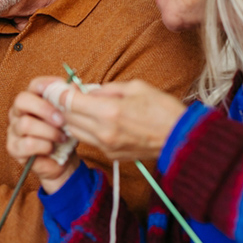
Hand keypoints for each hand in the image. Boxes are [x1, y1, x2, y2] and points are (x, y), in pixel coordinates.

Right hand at [7, 77, 78, 193]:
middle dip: (44, 109)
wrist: (62, 162)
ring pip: (25, 124)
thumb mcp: (70, 118)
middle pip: (22, 100)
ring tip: (61, 138)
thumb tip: (74, 86)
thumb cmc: (63, 136)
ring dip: (48, 132)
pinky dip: (44, 146)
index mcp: (32, 100)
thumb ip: (70, 102)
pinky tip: (52, 149)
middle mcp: (18, 112)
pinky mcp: (13, 147)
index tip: (63, 93)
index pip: (34, 85)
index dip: (47, 85)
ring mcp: (13, 129)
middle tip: (61, 120)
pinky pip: (27, 143)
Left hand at [56, 79, 185, 160]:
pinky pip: (89, 141)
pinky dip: (86, 131)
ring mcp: (106, 146)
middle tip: (68, 96)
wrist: (181, 139)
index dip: (61, 92)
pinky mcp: (111, 156)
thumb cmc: (163, 110)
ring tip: (81, 109)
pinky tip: (94, 122)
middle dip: (64, 106)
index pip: (71, 101)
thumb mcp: (136, 87)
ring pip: (74, 132)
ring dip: (73, 119)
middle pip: (68, 118)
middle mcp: (103, 131)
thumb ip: (107, 88)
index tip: (60, 87)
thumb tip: (89, 91)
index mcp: (109, 111)